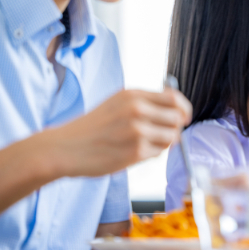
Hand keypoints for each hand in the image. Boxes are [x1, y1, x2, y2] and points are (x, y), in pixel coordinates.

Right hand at [42, 89, 191, 177]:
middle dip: (174, 127)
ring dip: (163, 143)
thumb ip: (145, 103)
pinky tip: (132, 153)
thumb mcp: (117, 103)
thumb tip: (177, 110)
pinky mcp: (136, 151)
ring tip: (143, 144)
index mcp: (133, 95)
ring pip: (171, 137)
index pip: (174, 98)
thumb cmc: (92, 127)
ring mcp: (138, 131)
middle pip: (177, 118)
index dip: (183, 109)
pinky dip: (151, 154)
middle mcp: (137, 109)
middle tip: (162, 134)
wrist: (64, 148)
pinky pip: (158, 153)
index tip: (184, 117)